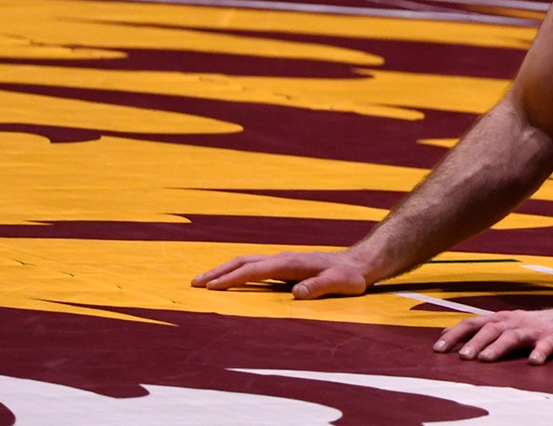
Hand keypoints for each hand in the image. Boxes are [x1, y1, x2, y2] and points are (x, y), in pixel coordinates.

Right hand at [191, 250, 373, 298]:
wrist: (358, 263)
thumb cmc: (350, 276)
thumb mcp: (341, 283)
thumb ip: (321, 286)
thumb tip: (297, 292)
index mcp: (290, 262)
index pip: (254, 270)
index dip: (232, 278)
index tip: (211, 288)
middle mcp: (282, 258)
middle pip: (243, 261)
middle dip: (218, 271)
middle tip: (194, 283)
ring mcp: (281, 261)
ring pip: (246, 261)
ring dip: (223, 270)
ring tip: (202, 281)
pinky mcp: (283, 267)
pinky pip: (253, 267)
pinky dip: (235, 271)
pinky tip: (228, 280)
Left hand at [433, 307, 552, 363]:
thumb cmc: (536, 326)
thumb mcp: (506, 325)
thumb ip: (480, 330)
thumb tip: (446, 333)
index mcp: (502, 320)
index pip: (473, 323)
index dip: (455, 335)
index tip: (437, 348)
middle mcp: (516, 322)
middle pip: (491, 329)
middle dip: (475, 342)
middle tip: (461, 357)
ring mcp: (535, 330)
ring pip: (514, 336)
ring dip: (499, 346)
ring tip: (486, 359)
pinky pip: (546, 346)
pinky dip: (539, 353)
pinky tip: (533, 362)